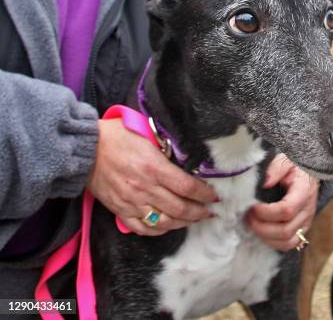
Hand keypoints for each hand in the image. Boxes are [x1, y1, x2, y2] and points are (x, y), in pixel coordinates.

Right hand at [87, 119, 216, 235]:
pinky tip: (169, 226)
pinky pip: (143, 228)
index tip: (215, 196)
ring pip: (164, 222)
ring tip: (195, 219)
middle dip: (199, 212)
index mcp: (154, 167)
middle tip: (210, 212)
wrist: (86, 149)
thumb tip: (186, 157)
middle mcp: (145, 188)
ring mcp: (132, 202)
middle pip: (179, 208)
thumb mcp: (147, 134)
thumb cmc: (117, 136)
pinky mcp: (120, 210)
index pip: (187, 187)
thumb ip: (166, 148)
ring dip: (183, 223)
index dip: (204, 194)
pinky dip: (159, 230)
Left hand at [245, 154, 318, 250]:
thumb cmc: (295, 165)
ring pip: (287, 242)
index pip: (287, 210)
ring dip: (266, 237)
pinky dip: (273, 242)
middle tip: (248, 216)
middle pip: (285, 231)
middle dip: (261, 227)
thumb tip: (264, 183)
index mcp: (305, 192)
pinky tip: (262, 230)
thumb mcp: (285, 160)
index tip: (252, 205)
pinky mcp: (302, 229)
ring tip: (253, 223)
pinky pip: (289, 244)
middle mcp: (308, 210)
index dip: (266, 212)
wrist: (308, 172)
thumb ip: (275, 169)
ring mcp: (306, 222)